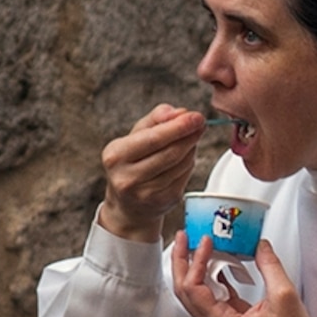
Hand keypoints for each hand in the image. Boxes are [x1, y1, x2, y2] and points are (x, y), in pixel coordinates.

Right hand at [97, 103, 209, 243]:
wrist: (129, 204)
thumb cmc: (132, 162)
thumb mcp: (135, 137)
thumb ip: (155, 120)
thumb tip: (179, 112)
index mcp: (116, 155)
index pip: (153, 139)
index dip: (178, 127)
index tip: (196, 116)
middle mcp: (127, 177)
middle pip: (169, 153)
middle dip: (189, 135)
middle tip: (201, 123)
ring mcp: (146, 193)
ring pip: (180, 165)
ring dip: (190, 149)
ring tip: (191, 138)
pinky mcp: (163, 201)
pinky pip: (184, 176)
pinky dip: (189, 163)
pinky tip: (186, 157)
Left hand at [170, 238, 316, 316]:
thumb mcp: (284, 297)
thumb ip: (270, 267)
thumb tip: (260, 245)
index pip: (194, 287)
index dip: (196, 260)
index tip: (206, 241)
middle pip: (184, 290)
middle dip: (182, 261)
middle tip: (186, 237)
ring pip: (194, 294)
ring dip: (194, 269)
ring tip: (199, 247)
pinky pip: (210, 298)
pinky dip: (210, 279)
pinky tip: (217, 264)